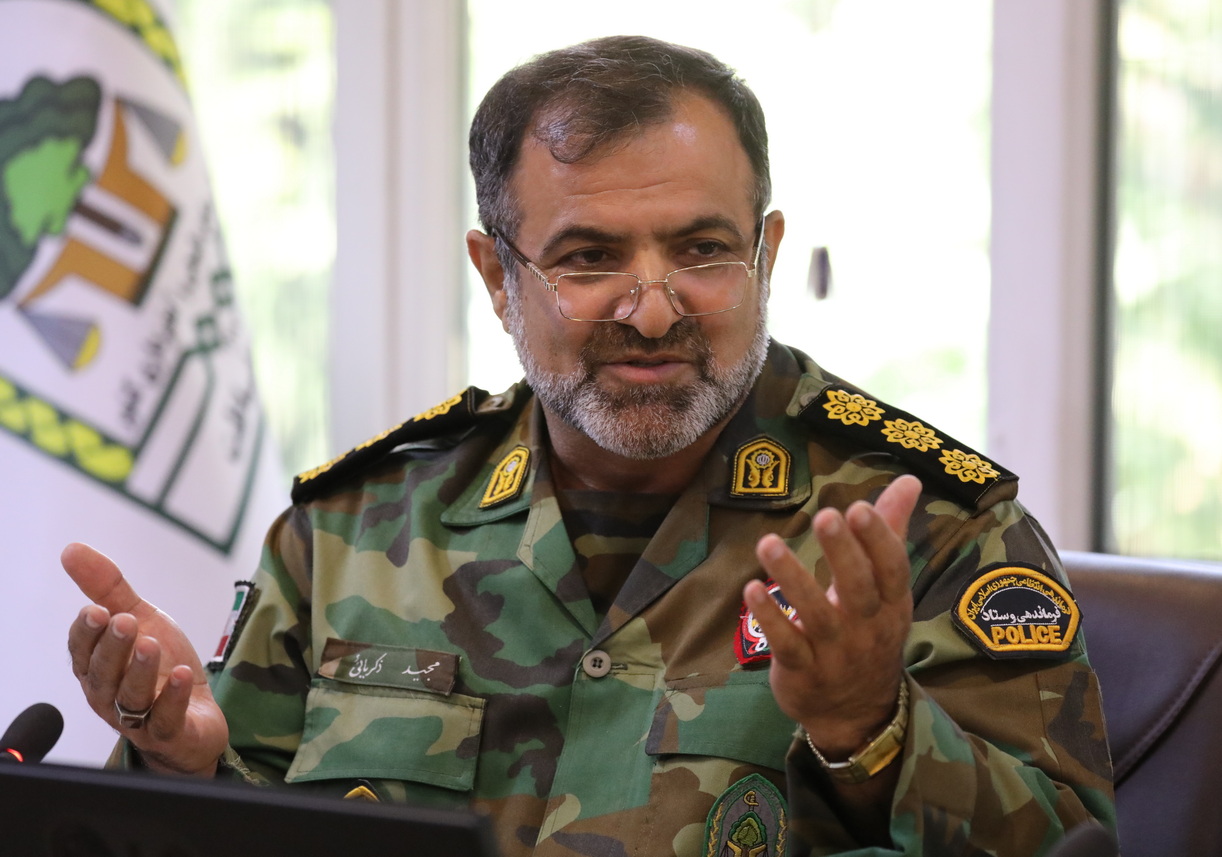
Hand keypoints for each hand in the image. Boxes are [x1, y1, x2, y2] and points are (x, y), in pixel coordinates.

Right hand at [63, 543, 227, 775]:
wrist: (197, 714)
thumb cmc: (160, 664)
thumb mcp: (140, 618)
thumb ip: (108, 588)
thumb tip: (71, 549)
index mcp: (98, 667)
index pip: (82, 650)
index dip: (87, 633)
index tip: (96, 610)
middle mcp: (110, 695)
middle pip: (103, 674)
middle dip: (112, 647)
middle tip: (125, 622)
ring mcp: (138, 718)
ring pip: (130, 697)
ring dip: (140, 670)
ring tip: (151, 644)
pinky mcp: (169, 734)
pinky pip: (166, 720)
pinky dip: (173, 698)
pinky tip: (182, 675)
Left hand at [745, 474, 921, 758]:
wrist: (857, 713)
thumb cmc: (869, 632)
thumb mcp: (888, 589)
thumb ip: (891, 531)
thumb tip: (909, 479)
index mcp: (891, 604)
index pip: (891, 570)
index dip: (878, 540)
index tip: (858, 507)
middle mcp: (867, 628)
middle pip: (857, 588)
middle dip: (842, 552)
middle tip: (824, 515)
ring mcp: (834, 653)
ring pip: (816, 614)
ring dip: (792, 578)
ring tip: (768, 543)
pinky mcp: (802, 672)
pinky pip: (787, 645)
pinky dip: (770, 618)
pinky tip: (751, 590)